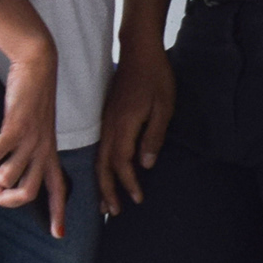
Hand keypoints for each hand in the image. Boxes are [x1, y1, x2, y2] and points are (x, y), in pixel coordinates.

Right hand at [0, 52, 68, 235]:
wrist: (38, 67)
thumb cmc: (31, 100)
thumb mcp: (31, 131)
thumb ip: (20, 153)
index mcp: (50, 153)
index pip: (60, 189)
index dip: (59, 213)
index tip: (58, 234)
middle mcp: (44, 150)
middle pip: (28, 193)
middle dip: (7, 199)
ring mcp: (31, 139)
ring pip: (9, 175)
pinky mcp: (17, 126)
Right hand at [93, 40, 171, 215]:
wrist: (139, 50)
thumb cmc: (156, 77)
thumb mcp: (163, 107)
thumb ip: (153, 137)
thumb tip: (146, 165)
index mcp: (124, 126)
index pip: (122, 163)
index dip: (129, 184)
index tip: (137, 199)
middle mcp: (110, 126)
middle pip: (104, 165)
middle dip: (108, 190)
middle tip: (114, 212)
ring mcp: (106, 121)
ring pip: (99, 158)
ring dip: (102, 181)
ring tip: (105, 202)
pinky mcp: (107, 117)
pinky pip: (100, 148)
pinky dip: (101, 166)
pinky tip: (105, 173)